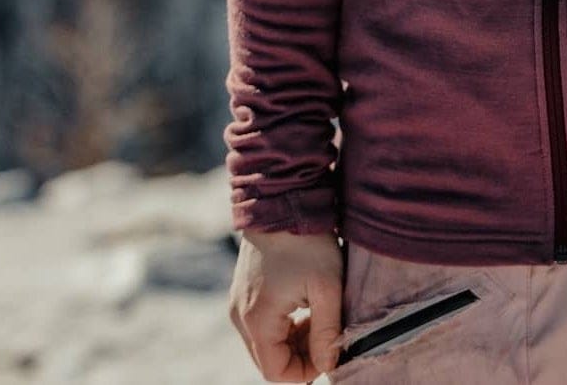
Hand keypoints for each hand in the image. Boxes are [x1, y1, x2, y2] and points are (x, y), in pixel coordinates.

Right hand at [228, 227, 345, 380]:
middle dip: (299, 355)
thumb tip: (328, 365)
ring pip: (265, 342)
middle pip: (268, 359)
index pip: (276, 372)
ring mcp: (238, 301)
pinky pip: (261, 322)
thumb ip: (328, 331)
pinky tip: (303, 302)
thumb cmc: (306, 241)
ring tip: (318, 314)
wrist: (281, 198)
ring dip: (292, 339)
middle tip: (326, 332)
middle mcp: (240, 316)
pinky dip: (282, 323)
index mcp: (257, 320)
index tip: (329, 352)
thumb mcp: (327, 286)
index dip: (305, 371)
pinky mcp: (242, 289)